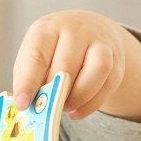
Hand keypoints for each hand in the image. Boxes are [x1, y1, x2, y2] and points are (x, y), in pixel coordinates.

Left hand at [11, 11, 140, 121]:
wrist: (89, 29)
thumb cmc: (54, 49)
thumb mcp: (35, 55)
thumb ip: (28, 78)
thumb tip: (26, 106)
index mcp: (47, 28)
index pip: (36, 56)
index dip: (28, 82)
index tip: (23, 104)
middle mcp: (76, 30)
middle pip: (67, 65)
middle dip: (56, 93)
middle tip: (47, 109)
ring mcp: (100, 43)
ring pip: (97, 70)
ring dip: (79, 96)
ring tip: (65, 107)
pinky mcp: (117, 60)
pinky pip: (109, 84)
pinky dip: (92, 104)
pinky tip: (78, 111)